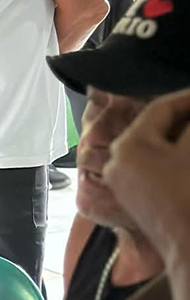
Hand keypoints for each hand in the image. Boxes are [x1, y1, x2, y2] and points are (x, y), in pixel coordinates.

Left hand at [103, 89, 189, 261]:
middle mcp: (116, 163)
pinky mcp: (136, 200)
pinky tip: (186, 154)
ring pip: (155, 148)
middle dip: (183, 119)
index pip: (160, 108)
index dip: (187, 99)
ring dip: (179, 139)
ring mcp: (124, 183)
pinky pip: (154, 168)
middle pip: (155, 128)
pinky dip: (174, 158)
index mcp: (127, 147)